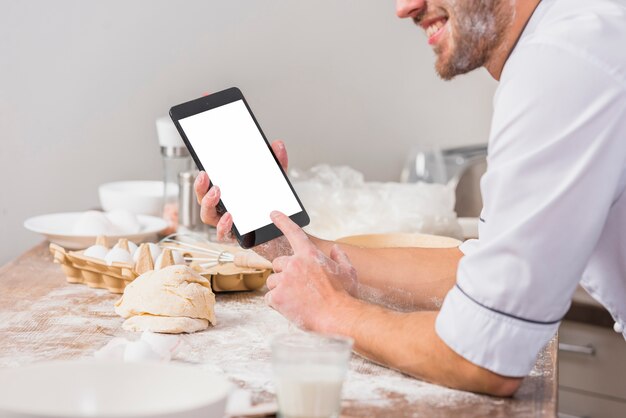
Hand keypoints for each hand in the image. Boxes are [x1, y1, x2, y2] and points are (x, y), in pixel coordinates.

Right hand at [194, 139, 288, 241]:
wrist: (284, 232)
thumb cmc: (273, 207)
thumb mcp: (275, 183)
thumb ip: (276, 164)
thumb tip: (277, 144)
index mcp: (228, 195)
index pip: (209, 185)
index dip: (202, 178)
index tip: (203, 169)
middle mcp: (223, 208)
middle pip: (203, 198)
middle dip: (200, 187)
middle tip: (205, 176)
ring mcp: (227, 223)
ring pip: (207, 215)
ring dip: (208, 203)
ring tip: (215, 193)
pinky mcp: (235, 236)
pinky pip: (222, 234)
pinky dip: (223, 226)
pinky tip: (229, 217)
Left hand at [264, 211, 358, 332]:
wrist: (338, 318)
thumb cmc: (344, 296)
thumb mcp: (349, 272)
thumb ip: (341, 257)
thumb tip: (335, 249)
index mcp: (310, 255)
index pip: (293, 233)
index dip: (282, 221)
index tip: (273, 213)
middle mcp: (294, 264)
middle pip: (277, 264)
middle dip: (285, 274)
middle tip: (299, 288)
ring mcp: (284, 280)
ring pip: (272, 282)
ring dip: (281, 290)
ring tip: (298, 300)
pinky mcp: (277, 296)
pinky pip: (270, 298)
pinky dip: (277, 304)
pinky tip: (292, 308)